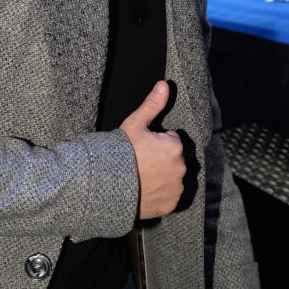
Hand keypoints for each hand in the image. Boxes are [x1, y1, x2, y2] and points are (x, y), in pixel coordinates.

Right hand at [120, 81, 185, 218]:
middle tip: (141, 162)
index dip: (156, 142)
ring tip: (142, 176)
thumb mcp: (135, 124)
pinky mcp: (171, 204)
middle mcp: (181, 168)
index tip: (143, 148)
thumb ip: (153, 104)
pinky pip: (170, 196)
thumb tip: (164, 84)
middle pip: (174, 159)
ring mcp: (176, 188)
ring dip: (163, 176)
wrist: (107, 185)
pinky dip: (161, 193)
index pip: (171, 140)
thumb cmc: (121, 152)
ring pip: (173, 177)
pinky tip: (146, 189)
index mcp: (175, 147)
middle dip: (162, 159)